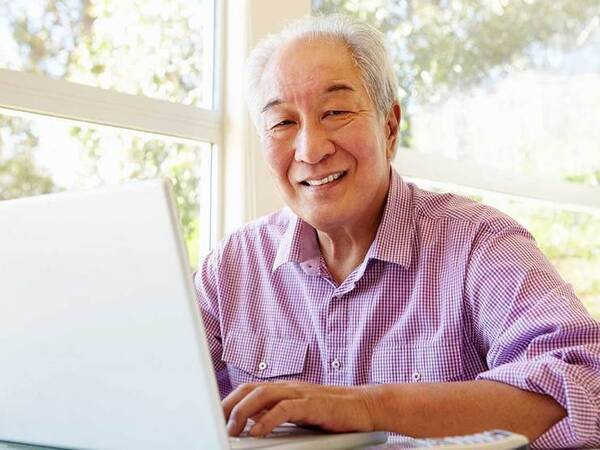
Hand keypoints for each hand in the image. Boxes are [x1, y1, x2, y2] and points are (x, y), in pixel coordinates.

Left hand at [222, 381, 375, 436]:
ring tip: (232, 430)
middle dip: (229, 405)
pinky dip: (268, 420)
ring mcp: (300, 393)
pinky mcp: (313, 404)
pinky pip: (285, 409)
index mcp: (284, 389)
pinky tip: (257, 432)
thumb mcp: (300, 413)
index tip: (214, 416)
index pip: (249, 389)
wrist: (365, 406)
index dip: (229, 400)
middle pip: (250, 388)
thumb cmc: (333, 412)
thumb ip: (277, 414)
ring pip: (263, 394)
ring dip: (243, 412)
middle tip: (215, 423)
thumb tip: (251, 423)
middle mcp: (289, 387)